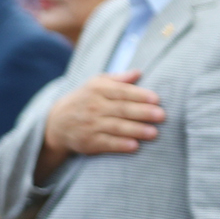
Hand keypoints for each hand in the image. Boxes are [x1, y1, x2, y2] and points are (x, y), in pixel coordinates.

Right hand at [41, 72, 164, 175]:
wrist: (57, 122)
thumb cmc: (85, 99)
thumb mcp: (96, 83)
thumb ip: (118, 79)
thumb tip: (139, 72)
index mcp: (98, 89)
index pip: (122, 92)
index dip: (140, 95)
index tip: (157, 99)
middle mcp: (93, 106)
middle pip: (122, 110)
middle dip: (143, 113)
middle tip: (161, 115)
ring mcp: (90, 125)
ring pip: (116, 127)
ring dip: (136, 130)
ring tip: (154, 132)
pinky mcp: (88, 142)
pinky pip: (106, 143)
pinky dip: (120, 145)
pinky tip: (135, 146)